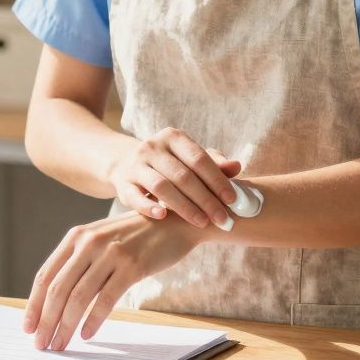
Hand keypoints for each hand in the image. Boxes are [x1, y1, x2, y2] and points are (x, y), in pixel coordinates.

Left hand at [22, 212, 204, 350]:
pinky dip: (93, 320)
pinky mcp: (132, 266)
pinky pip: (106, 299)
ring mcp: (111, 253)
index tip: (28, 328)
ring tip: (60, 344)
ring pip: (78, 297)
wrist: (174, 222)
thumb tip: (54, 300)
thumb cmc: (135, 236)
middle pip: (58, 289)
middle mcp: (89, 243)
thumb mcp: (100, 239)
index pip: (46, 276)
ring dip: (66, 326)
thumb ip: (79, 261)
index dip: (34, 305)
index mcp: (76, 237)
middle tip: (42, 344)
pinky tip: (86, 335)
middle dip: (46, 321)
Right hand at [107, 128, 241, 227]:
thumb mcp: (190, 158)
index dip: (217, 180)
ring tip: (202, 222)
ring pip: (161, 186)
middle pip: (183, 175)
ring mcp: (135, 164)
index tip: (233, 200)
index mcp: (173, 137)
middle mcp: (153, 147)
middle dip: (206, 199)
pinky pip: (135, 197)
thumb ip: (214, 163)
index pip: (199, 159)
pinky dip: (149, 207)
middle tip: (222, 219)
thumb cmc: (169, 163)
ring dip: (184, 207)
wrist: (126, 163)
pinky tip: (163, 216)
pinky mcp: (123, 183)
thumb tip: (236, 167)